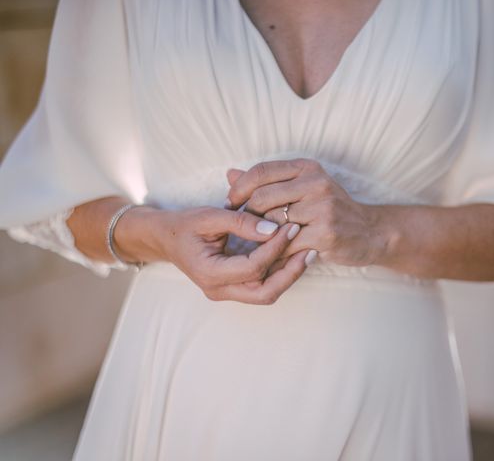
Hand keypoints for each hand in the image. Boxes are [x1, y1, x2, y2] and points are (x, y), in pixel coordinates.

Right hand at [136, 206, 312, 304]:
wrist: (166, 238)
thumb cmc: (185, 224)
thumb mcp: (209, 216)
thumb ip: (240, 222)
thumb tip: (272, 228)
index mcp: (209, 273)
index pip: (253, 267)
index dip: (275, 248)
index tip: (291, 227)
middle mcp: (218, 289)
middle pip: (265, 293)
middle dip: (291, 273)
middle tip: (310, 251)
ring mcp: (226, 292)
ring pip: (266, 294)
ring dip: (289, 275)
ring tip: (307, 252)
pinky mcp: (234, 288)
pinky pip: (262, 287)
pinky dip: (279, 273)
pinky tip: (293, 255)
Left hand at [225, 158, 387, 265]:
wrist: (372, 232)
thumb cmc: (331, 210)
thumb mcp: (303, 188)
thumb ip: (267, 182)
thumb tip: (229, 173)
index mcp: (307, 168)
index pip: (261, 171)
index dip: (239, 188)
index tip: (230, 204)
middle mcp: (316, 183)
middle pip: (262, 197)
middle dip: (246, 216)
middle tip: (241, 229)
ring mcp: (322, 208)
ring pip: (271, 223)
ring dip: (258, 238)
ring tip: (254, 245)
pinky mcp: (325, 234)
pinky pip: (286, 245)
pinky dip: (274, 254)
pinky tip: (270, 258)